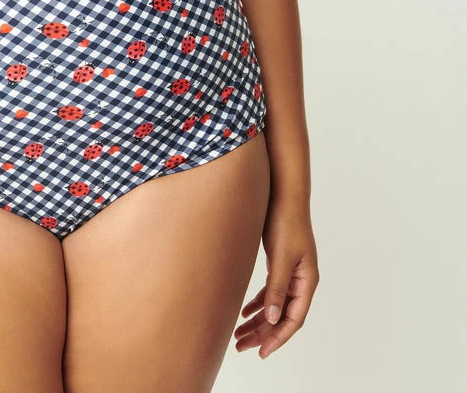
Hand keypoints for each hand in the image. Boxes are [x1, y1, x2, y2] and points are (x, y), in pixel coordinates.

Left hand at [235, 195, 318, 358]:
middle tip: (241, 347)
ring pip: (274, 305)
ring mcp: (291, 272)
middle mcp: (301, 280)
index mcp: (306, 282)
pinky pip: (270, 291)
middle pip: (282, 315)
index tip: (261, 352)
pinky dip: (257, 302)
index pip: (293, 319)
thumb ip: (276, 287)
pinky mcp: (280, 263)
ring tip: (238, 335)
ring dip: (258, 321)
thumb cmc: (286, 222)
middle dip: (263, 333)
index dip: (278, 338)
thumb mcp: (280, 257)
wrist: (283, 194)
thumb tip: (271, 318)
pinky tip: (244, 312)